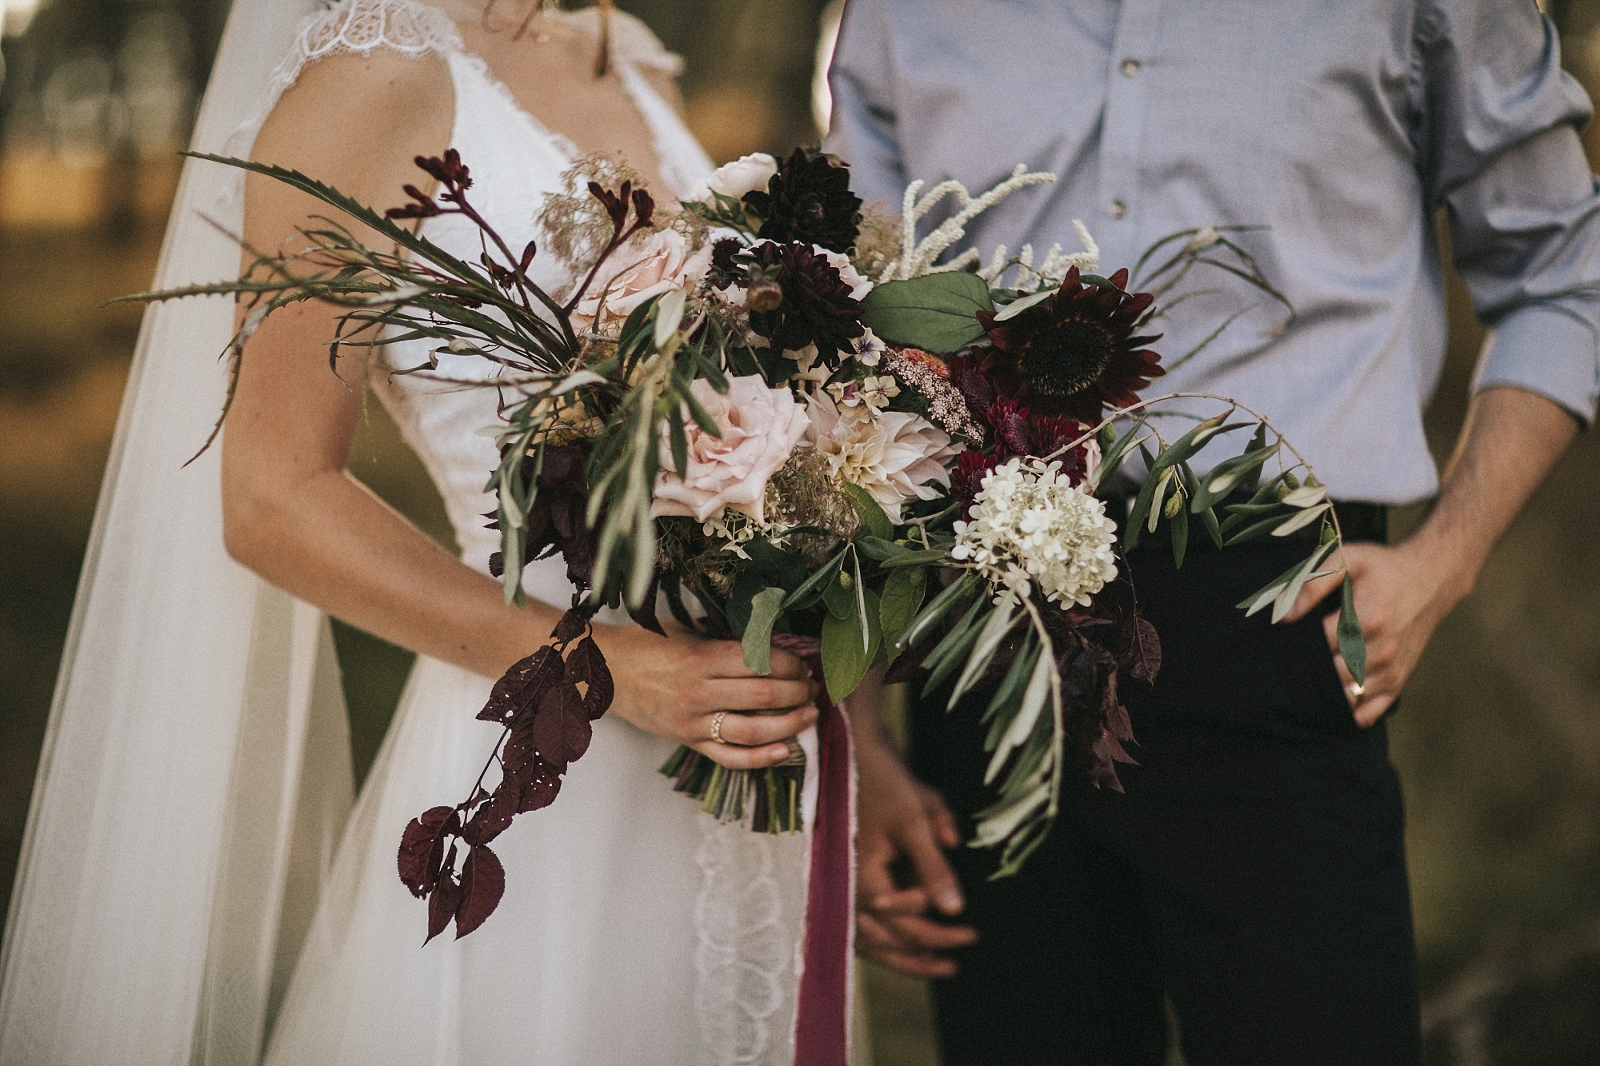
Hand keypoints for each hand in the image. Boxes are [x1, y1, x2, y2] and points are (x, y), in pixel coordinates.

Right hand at [591, 621, 818, 769]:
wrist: (603, 673)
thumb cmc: (646, 645)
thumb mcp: (685, 632)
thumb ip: (723, 640)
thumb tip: (770, 642)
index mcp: (700, 657)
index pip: (759, 661)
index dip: (790, 664)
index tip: (803, 663)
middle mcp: (698, 691)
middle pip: (763, 694)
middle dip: (797, 691)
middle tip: (813, 687)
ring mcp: (693, 722)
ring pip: (753, 730)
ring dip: (789, 723)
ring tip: (809, 715)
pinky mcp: (687, 742)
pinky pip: (729, 757)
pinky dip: (761, 758)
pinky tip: (786, 750)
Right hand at [854, 735, 976, 977]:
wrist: (857, 753)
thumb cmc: (887, 783)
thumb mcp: (916, 822)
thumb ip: (934, 867)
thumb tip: (956, 909)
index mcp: (862, 877)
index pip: (903, 923)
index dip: (937, 932)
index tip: (970, 930)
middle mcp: (847, 887)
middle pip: (883, 940)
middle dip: (922, 954)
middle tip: (957, 963)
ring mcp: (844, 883)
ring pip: (870, 936)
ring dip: (902, 954)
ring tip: (936, 964)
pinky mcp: (849, 875)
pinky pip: (865, 921)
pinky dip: (888, 936)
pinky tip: (912, 942)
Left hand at [1284, 538, 1465, 727]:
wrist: (1431, 579)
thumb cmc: (1384, 568)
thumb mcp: (1349, 560)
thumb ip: (1313, 584)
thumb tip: (1283, 616)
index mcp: (1367, 617)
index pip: (1319, 644)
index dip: (1298, 644)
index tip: (1288, 639)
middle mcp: (1382, 649)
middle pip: (1331, 673)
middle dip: (1308, 668)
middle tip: (1294, 659)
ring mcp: (1391, 669)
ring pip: (1347, 696)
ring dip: (1325, 690)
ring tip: (1311, 675)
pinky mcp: (1398, 681)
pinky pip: (1368, 712)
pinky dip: (1348, 711)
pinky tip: (1334, 697)